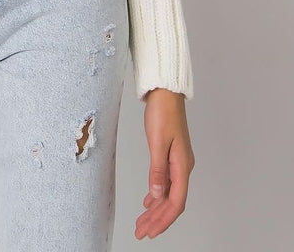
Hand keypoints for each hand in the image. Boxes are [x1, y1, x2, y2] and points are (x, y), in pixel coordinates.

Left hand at [135, 88, 194, 239]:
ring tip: (142, 223)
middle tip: (141, 232)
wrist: (166, 92)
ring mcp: (178, 162)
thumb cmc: (163, 112)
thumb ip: (157, 170)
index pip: (176, 202)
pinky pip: (166, 183)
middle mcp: (183, 167)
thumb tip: (157, 196)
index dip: (163, 220)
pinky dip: (156, 195)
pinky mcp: (171, 156)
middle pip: (172, 202)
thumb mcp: (157, 141)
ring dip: (156, 210)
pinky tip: (149, 202)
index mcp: (182, 166)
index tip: (150, 232)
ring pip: (168, 194)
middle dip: (157, 220)